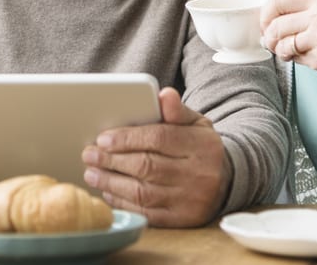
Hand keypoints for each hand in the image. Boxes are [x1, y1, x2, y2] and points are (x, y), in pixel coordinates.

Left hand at [81, 87, 229, 226]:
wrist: (227, 180)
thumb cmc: (199, 146)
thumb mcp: (195, 123)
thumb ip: (176, 110)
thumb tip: (164, 94)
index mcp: (201, 145)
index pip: (159, 139)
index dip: (128, 138)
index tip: (102, 139)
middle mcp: (199, 175)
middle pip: (148, 167)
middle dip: (112, 161)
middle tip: (89, 154)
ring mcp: (191, 201)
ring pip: (143, 193)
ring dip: (112, 183)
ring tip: (92, 173)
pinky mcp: (183, 221)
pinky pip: (147, 214)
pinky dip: (123, 203)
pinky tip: (108, 192)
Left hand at [260, 0, 316, 78]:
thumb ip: (301, 11)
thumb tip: (268, 20)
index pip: (278, 1)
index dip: (265, 14)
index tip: (266, 23)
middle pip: (276, 25)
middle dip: (270, 37)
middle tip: (274, 42)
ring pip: (282, 44)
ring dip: (280, 50)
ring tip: (290, 51)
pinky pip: (296, 59)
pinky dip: (296, 60)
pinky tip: (309, 57)